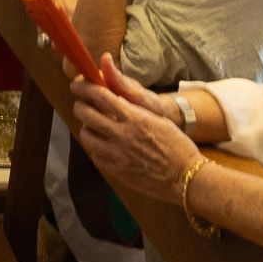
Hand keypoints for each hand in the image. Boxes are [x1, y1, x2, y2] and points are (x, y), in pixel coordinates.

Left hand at [69, 58, 200, 202]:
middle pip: (86, 114)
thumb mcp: (157, 117)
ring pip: (86, 135)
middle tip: (83, 104)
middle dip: (80, 105)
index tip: (77, 84)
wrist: (185, 177)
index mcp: (134, 117)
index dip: (84, 87)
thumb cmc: (176, 144)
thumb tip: (112, 91)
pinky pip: (94, 155)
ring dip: (87, 127)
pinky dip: (95, 147)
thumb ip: (132, 104)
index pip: (99, 95)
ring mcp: (116, 155)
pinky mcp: (115, 171)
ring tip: (94, 125)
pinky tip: (103, 144)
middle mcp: (121, 135)